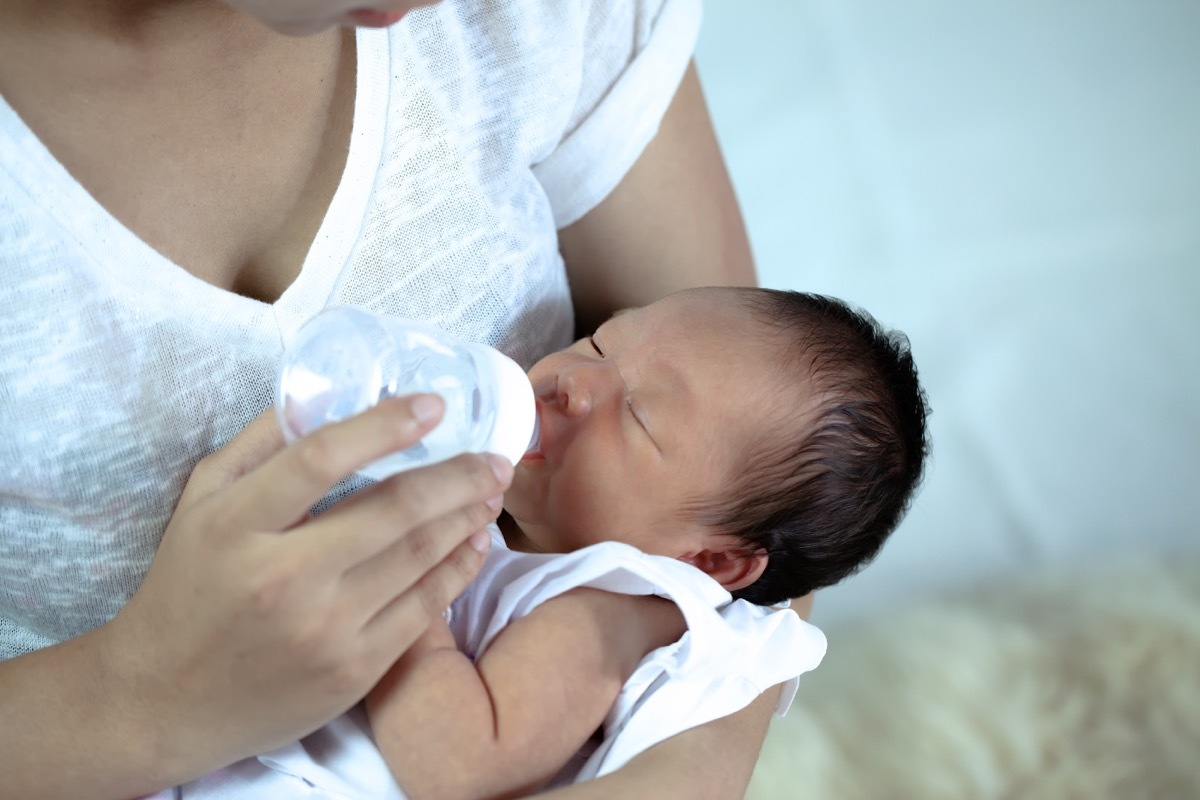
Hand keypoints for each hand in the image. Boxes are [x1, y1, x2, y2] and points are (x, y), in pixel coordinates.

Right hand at [98, 395, 510, 785]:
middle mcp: (283, 577)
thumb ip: (261, 443)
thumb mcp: (202, 502)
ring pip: (419, 558)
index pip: (321, 458)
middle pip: (394, 510)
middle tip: (494, 457)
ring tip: (490, 491)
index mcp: (236, 525)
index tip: (433, 405)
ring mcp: (323, 629)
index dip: (385, 425)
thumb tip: (324, 392)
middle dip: (458, 476)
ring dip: (466, 517)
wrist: (163, 701)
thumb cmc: (187, 586)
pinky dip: (458, 569)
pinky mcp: (352, 671)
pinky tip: (474, 542)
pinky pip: (423, 609)